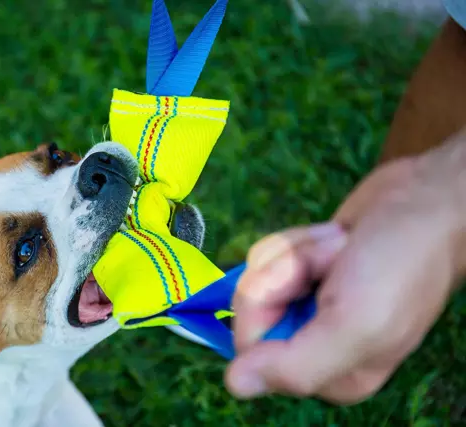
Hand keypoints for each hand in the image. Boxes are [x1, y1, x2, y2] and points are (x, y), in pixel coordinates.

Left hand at [224, 139, 465, 403]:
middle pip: (250, 308)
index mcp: (329, 373)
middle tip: (333, 262)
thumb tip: (236, 384)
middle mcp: (312, 343)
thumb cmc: (398, 266)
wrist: (423, 202)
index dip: (266, 308)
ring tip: (340, 249)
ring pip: (259, 275)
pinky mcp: (302, 272)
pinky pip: (272, 254)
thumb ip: (295, 366)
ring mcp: (305, 305)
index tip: (309, 287)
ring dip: (298, 252)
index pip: (253, 350)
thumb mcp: (356, 325)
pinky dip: (300, 239)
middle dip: (286, 272)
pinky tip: (336, 238)